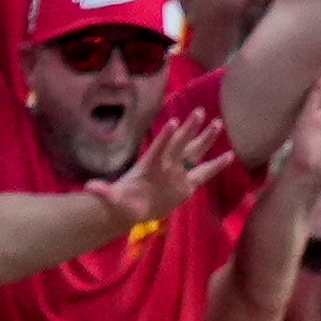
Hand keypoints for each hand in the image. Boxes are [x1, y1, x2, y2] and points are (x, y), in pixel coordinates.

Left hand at [85, 110, 228, 224]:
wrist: (131, 208)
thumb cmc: (122, 202)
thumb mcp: (112, 199)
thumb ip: (104, 192)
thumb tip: (90, 188)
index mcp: (150, 166)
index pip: (159, 149)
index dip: (165, 137)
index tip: (172, 121)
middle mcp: (166, 165)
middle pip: (180, 144)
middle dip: (189, 128)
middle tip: (199, 112)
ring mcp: (178, 172)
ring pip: (194, 152)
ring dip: (205, 138)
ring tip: (217, 123)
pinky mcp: (187, 185)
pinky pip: (205, 173)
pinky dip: (217, 165)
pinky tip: (230, 155)